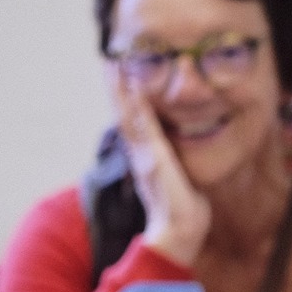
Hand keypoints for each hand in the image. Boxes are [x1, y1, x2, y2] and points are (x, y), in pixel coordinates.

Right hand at [111, 73, 209, 265]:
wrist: (180, 230)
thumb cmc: (183, 209)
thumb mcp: (177, 180)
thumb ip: (172, 166)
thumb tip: (178, 161)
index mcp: (145, 157)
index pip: (132, 122)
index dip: (124, 99)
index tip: (119, 76)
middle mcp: (140, 154)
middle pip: (123, 113)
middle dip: (115, 88)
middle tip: (108, 60)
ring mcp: (144, 155)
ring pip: (128, 116)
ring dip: (120, 90)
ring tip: (114, 65)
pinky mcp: (154, 159)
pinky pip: (145, 127)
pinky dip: (138, 106)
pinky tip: (135, 87)